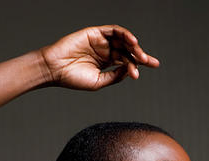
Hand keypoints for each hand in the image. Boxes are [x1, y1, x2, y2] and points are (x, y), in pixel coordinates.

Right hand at [39, 25, 159, 90]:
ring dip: (133, 45)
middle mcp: (105, 51)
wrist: (55, 70)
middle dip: (140, 55)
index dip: (139, 64)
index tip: (152, 67)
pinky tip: (132, 42)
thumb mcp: (99, 82)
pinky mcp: (94, 33)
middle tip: (150, 62)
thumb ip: (115, 76)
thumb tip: (130, 70)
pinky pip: (113, 30)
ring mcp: (100, 41)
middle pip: (127, 51)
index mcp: (106, 63)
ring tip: (141, 54)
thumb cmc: (73, 78)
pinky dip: (123, 34)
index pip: (126, 62)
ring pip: (122, 40)